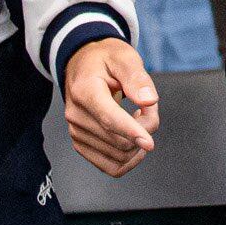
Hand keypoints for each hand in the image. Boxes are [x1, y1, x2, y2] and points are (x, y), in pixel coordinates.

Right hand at [63, 37, 160, 175]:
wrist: (83, 64)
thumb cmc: (105, 59)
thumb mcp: (124, 57)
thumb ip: (137, 78)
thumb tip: (149, 101)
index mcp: (85, 90)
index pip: (109, 118)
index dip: (131, 132)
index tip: (150, 143)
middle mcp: (76, 114)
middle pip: (117, 141)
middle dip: (144, 130)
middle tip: (149, 109)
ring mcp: (76, 131)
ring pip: (117, 157)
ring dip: (137, 144)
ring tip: (138, 118)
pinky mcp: (80, 143)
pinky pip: (110, 166)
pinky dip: (128, 158)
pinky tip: (133, 138)